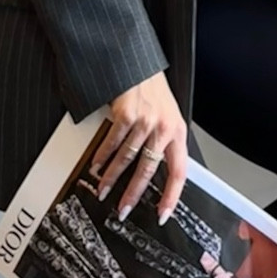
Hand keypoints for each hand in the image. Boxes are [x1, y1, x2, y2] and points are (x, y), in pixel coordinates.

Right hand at [88, 72, 188, 221]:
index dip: (172, 196)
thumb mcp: (168, 117)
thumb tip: (158, 171)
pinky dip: (102, 157)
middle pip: (148, 171)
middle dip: (133, 195)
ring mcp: (144, 122)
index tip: (162, 213)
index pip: (179, 172)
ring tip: (104, 190)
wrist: (138, 64)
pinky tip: (97, 166)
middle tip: (123, 210)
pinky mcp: (126, 114)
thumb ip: (165, 142)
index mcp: (177, 132)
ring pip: (127, 160)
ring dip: (112, 178)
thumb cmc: (153, 90)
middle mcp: (163, 128)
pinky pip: (112, 143)